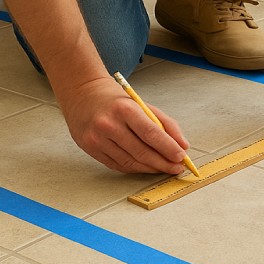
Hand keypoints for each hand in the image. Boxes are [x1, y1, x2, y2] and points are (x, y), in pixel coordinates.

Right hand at [56, 77, 190, 173]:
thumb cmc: (115, 100)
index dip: (168, 148)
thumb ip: (165, 123)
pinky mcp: (90, 149)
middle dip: (163, 163)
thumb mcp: (141, 104)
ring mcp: (97, 139)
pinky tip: (146, 166)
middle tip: (176, 168)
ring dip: (150, 168)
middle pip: (141, 152)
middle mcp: (109, 125)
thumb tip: (182, 145)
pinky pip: (118, 165)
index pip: (151, 134)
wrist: (82, 94)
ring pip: (130, 162)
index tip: (181, 157)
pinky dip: (135, 168)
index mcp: (124, 109)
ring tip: (164, 168)